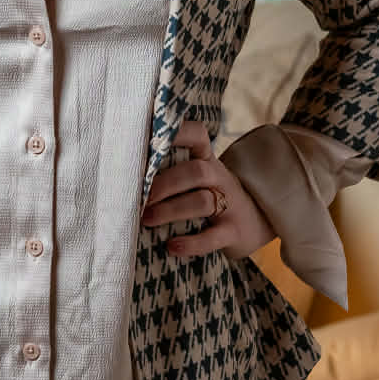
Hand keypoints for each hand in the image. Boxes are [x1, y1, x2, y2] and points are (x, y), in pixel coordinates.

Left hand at [141, 119, 275, 258]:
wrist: (256, 220)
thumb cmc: (209, 194)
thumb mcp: (195, 176)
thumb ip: (168, 169)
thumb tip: (122, 172)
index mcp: (205, 159)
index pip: (196, 135)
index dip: (176, 133)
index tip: (149, 136)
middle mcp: (218, 178)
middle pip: (196, 171)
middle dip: (165, 183)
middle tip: (140, 196)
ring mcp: (229, 204)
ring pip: (202, 201)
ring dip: (171, 210)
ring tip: (146, 220)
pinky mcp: (233, 232)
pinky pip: (213, 237)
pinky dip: (192, 243)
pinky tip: (172, 246)